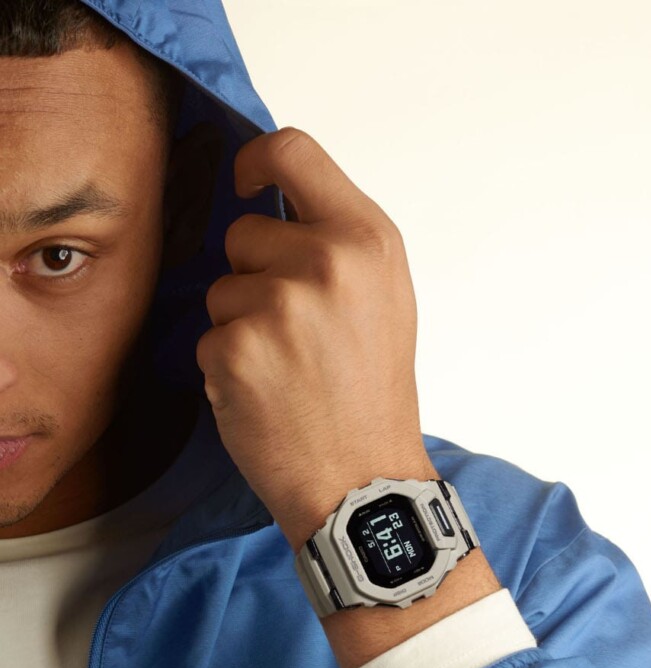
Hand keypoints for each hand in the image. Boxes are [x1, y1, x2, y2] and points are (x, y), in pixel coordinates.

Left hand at [196, 126, 437, 552]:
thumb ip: (337, 241)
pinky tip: (267, 396)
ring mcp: (279, 305)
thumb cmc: (374, 393)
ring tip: (287, 369)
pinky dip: (228, 366)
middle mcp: (326, 262)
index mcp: (368, 240)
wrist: (364, 478)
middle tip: (296, 332)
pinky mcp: (237, 349)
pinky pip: (208, 337)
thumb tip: (278, 207)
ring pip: (221, 289)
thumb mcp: (385, 298)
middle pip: (242, 233)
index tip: (246, 184)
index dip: (257, 161)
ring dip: (241, 325)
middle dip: (254, 276)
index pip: (293, 151)